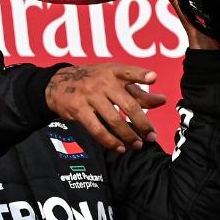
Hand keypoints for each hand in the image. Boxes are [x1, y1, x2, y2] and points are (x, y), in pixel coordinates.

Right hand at [45, 64, 166, 152]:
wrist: (57, 83)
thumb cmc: (93, 82)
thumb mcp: (113, 81)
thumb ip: (138, 92)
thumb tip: (162, 101)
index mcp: (113, 71)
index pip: (129, 71)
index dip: (141, 74)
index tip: (153, 77)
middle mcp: (102, 82)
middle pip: (127, 104)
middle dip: (143, 123)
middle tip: (152, 136)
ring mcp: (89, 95)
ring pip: (114, 120)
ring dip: (128, 135)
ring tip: (137, 145)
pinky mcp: (78, 110)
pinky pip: (97, 129)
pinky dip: (110, 141)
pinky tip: (119, 148)